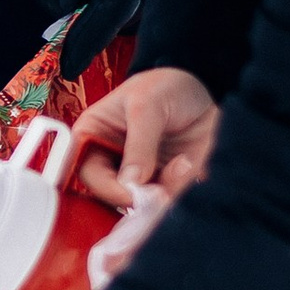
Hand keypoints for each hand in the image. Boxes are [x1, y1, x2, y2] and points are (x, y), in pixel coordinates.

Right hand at [65, 64, 220, 208]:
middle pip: (110, 196)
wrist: (203, 89)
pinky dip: (180, 187)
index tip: (131, 193)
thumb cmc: (165, 86)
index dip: (105, 188)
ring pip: (142, 203)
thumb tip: (130, 183)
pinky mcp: (163, 182)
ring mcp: (138, 175)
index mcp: (92, 136)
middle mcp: (111, 161)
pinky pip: (168, 199)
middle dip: (137, 197)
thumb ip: (139, 144)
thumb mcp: (147, 105)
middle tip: (160, 190)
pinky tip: (189, 163)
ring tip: (183, 164)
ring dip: (164, 192)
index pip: (85, 172)